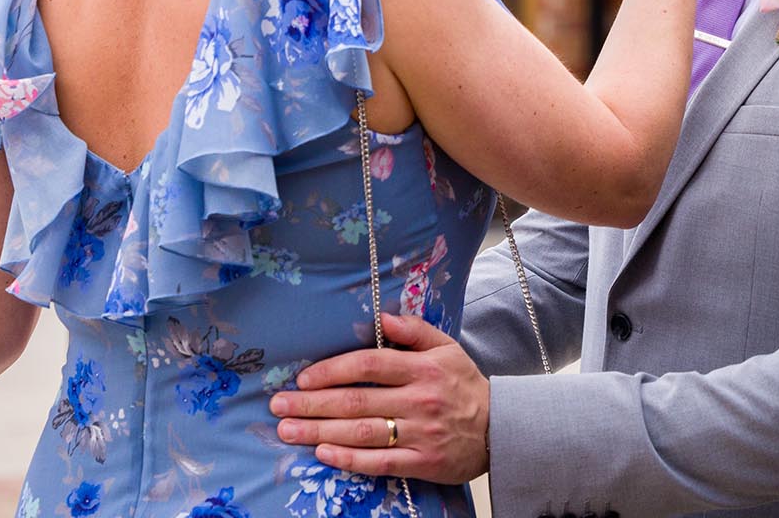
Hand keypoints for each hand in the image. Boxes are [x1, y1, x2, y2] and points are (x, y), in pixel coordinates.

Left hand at [267, 312, 489, 483]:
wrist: (500, 429)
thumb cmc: (466, 385)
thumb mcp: (447, 347)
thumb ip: (415, 330)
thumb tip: (382, 317)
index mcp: (422, 368)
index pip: (370, 364)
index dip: (333, 370)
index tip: (303, 377)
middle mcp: (419, 400)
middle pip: (357, 400)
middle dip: (312, 403)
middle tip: (278, 405)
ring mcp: (420, 433)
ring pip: (362, 432)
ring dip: (320, 431)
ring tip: (288, 430)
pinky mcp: (423, 463)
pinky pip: (380, 462)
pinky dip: (349, 459)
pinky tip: (323, 454)